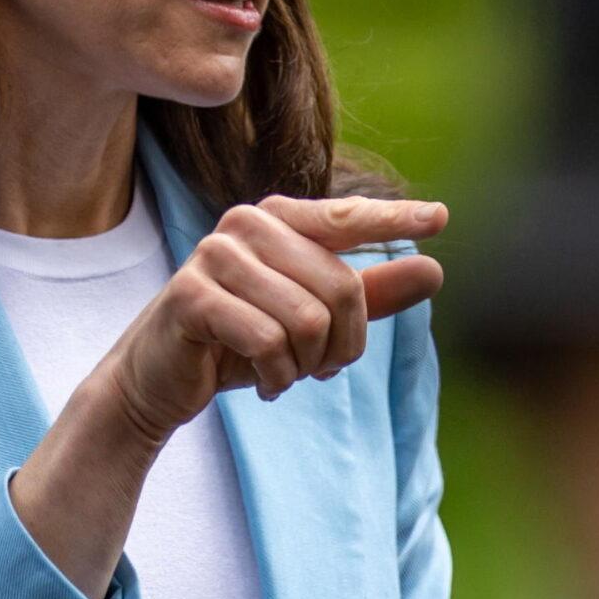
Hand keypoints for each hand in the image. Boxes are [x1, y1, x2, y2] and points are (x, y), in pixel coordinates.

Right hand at [96, 194, 446, 445]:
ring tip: (285, 373)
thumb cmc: (237, 342)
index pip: (347, 217)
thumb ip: (370, 295)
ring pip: (307, 319)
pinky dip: (277, 376)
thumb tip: (434, 271)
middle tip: (321, 368)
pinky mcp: (192, 295)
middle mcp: (248, 224)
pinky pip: (268, 342)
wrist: (157, 379)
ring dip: (306, 365)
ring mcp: (216, 256)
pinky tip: (263, 381)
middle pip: (340, 287)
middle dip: (342, 344)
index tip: (441, 218)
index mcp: (278, 219)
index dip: (395, 220)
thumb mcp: (311, 320)